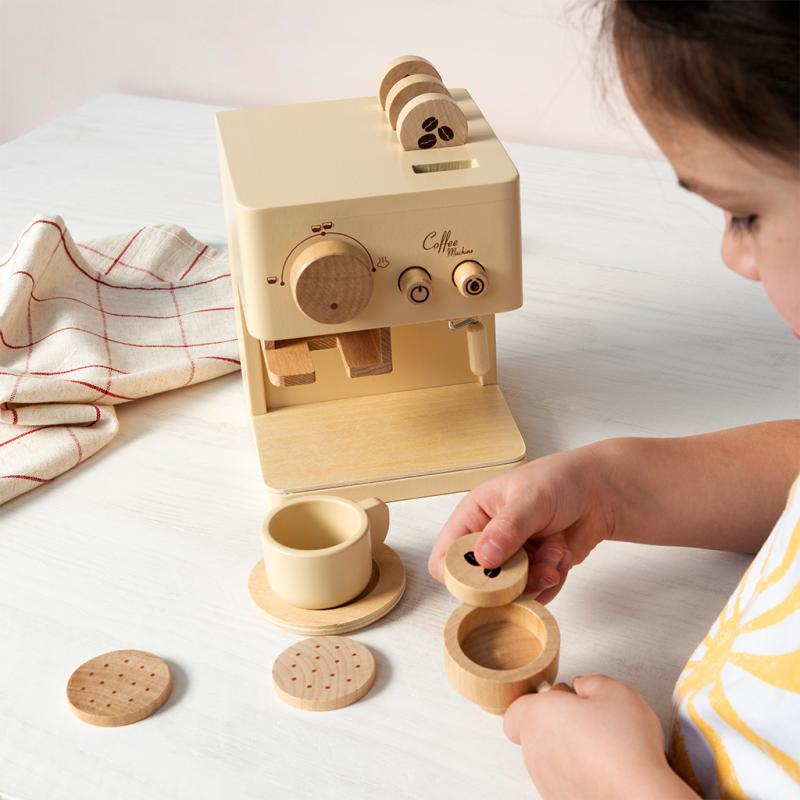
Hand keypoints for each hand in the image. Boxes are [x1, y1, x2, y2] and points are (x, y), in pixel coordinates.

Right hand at [428, 444, 614, 602]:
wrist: (598, 492)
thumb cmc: (559, 481)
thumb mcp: (530, 498)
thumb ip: (507, 528)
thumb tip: (484, 557)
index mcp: (474, 517)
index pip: (446, 555)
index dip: (457, 572)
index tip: (484, 577)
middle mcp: (489, 540)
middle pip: (479, 583)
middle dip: (508, 580)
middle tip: (531, 567)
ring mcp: (512, 559)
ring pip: (510, 593)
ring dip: (536, 579)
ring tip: (554, 554)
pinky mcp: (535, 571)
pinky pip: (536, 593)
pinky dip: (552, 580)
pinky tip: (561, 554)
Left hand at [504, 676, 697, 798]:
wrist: (641, 798)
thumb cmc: (625, 745)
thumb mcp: (614, 691)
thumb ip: (590, 682)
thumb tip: (582, 688)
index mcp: (537, 718)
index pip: (517, 710)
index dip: (541, 702)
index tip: (565, 700)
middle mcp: (534, 752)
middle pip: (535, 732)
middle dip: (559, 724)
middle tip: (591, 721)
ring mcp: (545, 782)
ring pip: (550, 759)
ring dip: (570, 751)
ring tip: (604, 749)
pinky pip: (564, 783)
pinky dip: (580, 776)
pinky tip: (606, 772)